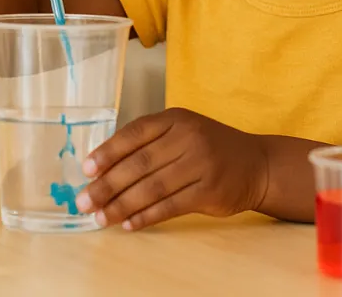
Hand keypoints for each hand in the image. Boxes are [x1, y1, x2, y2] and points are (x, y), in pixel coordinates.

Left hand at [75, 108, 268, 230]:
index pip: (134, 133)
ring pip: (151, 188)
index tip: (86, 169)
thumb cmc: (210, 147)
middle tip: (84, 201)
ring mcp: (201, 164)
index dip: (108, 152)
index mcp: (176, 119)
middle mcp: (188, 138)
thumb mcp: (183, 131)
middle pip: (139, 164)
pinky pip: (170, 206)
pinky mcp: (209, 191)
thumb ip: (149, 142)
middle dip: (107, 185)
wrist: (257, 164)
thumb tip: (103, 167)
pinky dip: (146, 216)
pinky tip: (128, 223)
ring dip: (121, 205)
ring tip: (101, 217)